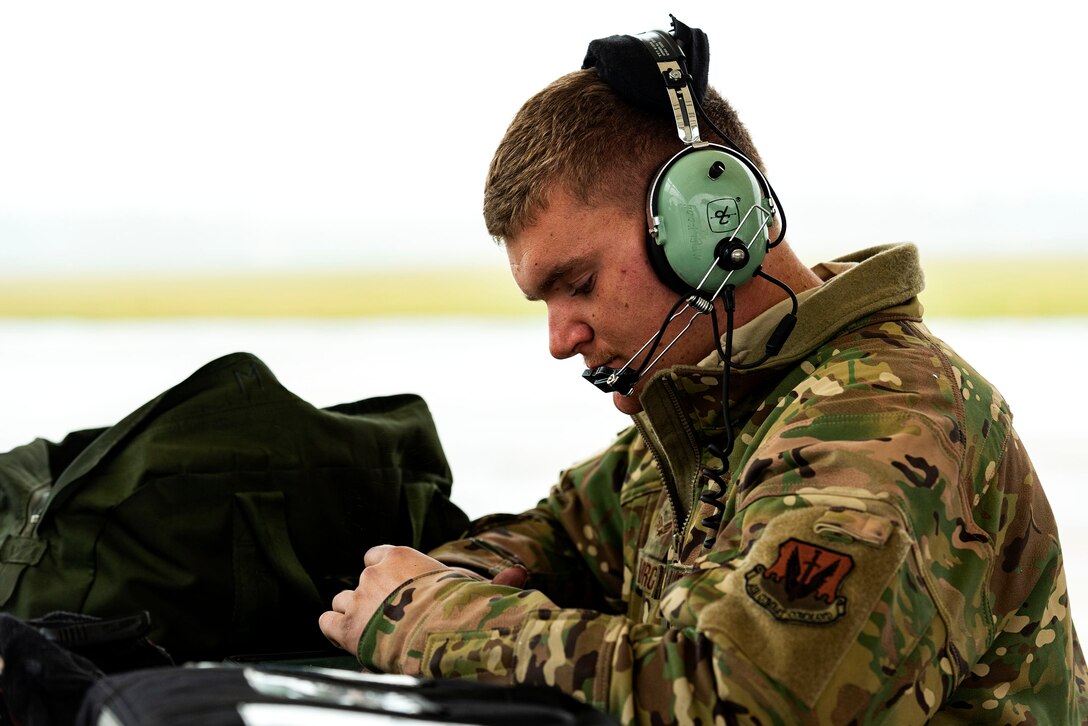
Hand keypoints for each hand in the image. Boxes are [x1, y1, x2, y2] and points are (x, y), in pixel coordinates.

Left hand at [318, 545, 448, 653]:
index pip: (375, 556)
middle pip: (361, 581)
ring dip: (353, 612)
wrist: (442, 633)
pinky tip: (348, 637)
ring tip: (372, 630)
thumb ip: (449, 575)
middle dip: (372, 597)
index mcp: (398, 557)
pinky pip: (327, 622)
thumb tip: (486, 576)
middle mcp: (373, 574)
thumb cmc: (457, 606)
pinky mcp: (347, 628)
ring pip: (342, 601)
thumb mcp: (458, 579)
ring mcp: (358, 600)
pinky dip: (335, 629)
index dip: (381, 573)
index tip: (391, 587)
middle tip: (390, 616)